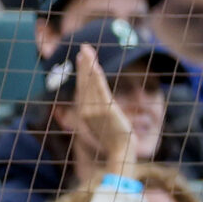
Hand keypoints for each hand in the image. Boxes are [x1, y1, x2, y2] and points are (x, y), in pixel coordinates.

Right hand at [71, 45, 139, 176]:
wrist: (120, 153)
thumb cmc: (116, 142)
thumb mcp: (105, 126)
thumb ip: (100, 115)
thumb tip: (103, 106)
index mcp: (85, 114)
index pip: (82, 89)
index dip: (82, 73)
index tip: (81, 59)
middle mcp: (86, 110)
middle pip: (84, 83)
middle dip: (83, 64)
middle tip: (83, 48)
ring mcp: (94, 110)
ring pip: (90, 83)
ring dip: (88, 64)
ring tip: (86, 50)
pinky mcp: (105, 109)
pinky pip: (99, 88)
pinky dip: (95, 75)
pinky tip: (94, 64)